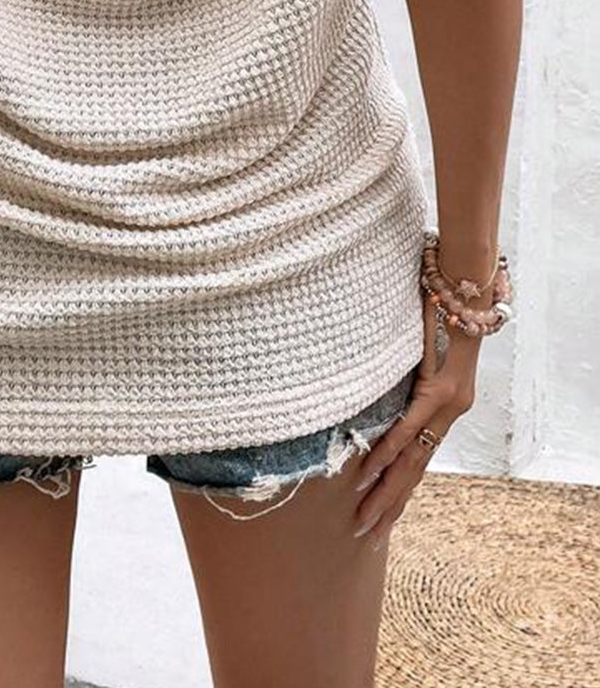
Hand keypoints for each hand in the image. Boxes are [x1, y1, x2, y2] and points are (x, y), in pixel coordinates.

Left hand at [352, 287, 480, 547]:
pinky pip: (426, 451)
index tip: (359, 483)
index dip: (383, 458)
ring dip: (396, 499)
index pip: (407, 434)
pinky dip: (407, 475)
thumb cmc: (433, 305)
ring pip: (421, 466)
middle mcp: (449, 407)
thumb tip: (357, 375)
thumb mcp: (415, 328)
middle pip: (414, 463)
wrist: (468, 295)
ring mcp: (452, 412)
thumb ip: (395, 353)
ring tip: (373, 530)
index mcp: (439, 390)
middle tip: (359, 528)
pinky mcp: (450, 411)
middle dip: (386, 498)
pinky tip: (390, 496)